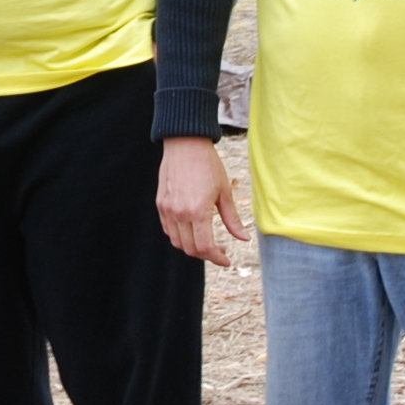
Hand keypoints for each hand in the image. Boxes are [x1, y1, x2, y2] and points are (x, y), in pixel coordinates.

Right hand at [158, 136, 250, 264]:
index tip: (226, 260)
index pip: (205, 247)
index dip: (217, 258)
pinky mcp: (161, 204)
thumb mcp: (224, 192)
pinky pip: (168, 229)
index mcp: (198, 211)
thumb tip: (243, 238)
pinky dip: (180, 236)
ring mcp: (168, 209)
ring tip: (206, 241)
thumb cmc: (208, 165)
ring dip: (192, 247)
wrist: (185, 144)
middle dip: (206, 255)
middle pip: (190, 249)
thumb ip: (232, 219)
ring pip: (177, 242)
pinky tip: (192, 230)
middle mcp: (180, 213)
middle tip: (220, 250)